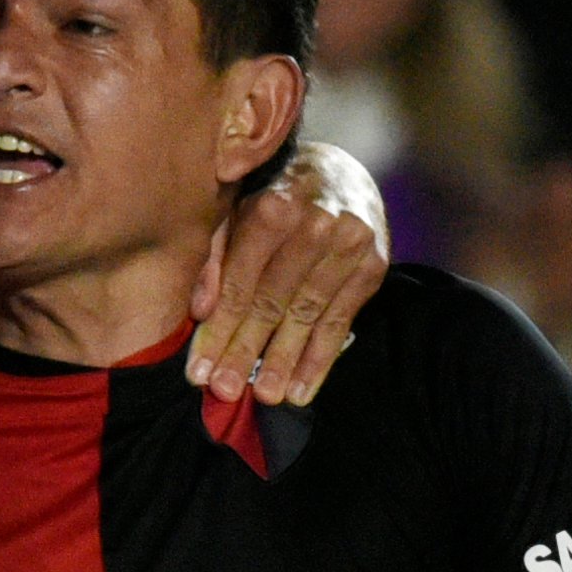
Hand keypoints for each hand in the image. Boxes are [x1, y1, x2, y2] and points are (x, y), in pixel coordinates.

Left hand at [189, 142, 386, 405]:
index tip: (199, 372)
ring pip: (307, 316)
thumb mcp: (233, 211)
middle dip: (245, 352)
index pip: (241, 282)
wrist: (338, 173)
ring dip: (283, 362)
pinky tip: (301, 390)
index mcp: (273, 205)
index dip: (218, 331)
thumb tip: (199, 311)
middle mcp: (316, 223)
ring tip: (264, 398)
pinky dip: (319, 360)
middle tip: (224, 392)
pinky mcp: (372, 265)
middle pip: (272, 302)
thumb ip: (212, 255)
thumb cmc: (271, 196)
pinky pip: (340, 321)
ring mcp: (348, 245)